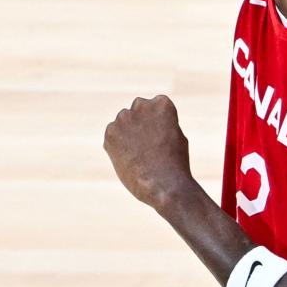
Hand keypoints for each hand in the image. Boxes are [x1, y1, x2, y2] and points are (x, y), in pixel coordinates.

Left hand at [102, 94, 196, 208]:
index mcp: (162, 103)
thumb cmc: (175, 163)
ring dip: (127, 135)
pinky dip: (116, 147)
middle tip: (147, 147)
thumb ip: (161, 123)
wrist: (163, 184)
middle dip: (139, 125)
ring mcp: (124, 117)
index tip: (161, 139)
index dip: (157, 126)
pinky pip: (111, 137)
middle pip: (136, 111)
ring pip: (122, 124)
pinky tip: (129, 159)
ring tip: (139, 156)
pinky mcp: (110, 132)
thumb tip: (147, 123)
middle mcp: (141, 104)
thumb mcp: (176, 135)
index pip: (154, 106)